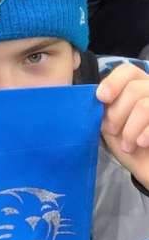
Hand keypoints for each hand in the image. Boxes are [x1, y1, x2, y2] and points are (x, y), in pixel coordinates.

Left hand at [97, 63, 148, 189]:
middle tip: (112, 131)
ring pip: (144, 106)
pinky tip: (141, 144)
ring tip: (127, 144)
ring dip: (130, 129)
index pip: (128, 70)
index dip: (113, 82)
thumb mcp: (112, 123)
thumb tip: (96, 94)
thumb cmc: (129, 145)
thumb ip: (106, 105)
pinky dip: (144, 134)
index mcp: (139, 86)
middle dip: (117, 113)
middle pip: (134, 88)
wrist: (148, 169)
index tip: (101, 98)